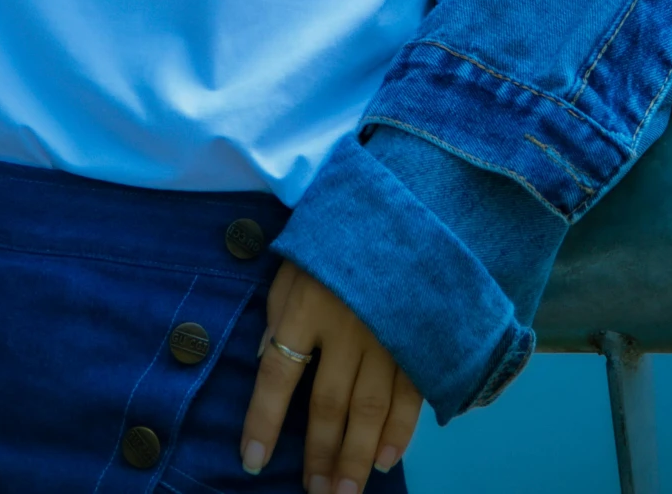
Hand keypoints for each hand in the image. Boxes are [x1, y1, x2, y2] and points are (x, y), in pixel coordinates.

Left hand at [240, 260, 420, 489]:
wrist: (397, 206)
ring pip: (369, 409)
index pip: (278, 372)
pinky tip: (386, 459)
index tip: (252, 461)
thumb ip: (278, 311)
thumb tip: (264, 359)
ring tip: (343, 492)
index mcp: (305, 302)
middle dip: (319, 454)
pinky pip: (409, 394)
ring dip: (356, 457)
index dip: (263, 421)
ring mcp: (386, 333)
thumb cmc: (333, 237)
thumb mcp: (293, 262)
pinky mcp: (418, 337)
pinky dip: (400, 431)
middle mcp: (345, 325)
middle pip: (328, 403)